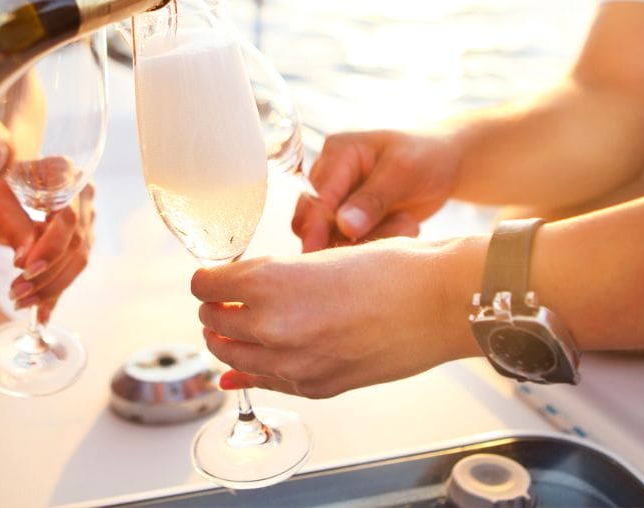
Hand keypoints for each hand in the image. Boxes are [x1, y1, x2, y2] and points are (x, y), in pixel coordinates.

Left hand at [6, 185, 95, 321]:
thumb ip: (15, 227)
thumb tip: (26, 262)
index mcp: (66, 175)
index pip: (69, 219)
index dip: (51, 248)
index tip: (24, 269)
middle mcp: (82, 196)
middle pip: (77, 243)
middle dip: (47, 274)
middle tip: (16, 293)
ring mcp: (82, 219)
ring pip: (77, 260)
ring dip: (49, 287)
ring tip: (20, 302)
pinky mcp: (74, 239)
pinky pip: (70, 268)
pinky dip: (54, 292)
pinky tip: (42, 315)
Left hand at [192, 237, 479, 397]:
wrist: (439, 302)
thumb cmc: (391, 269)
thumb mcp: (318, 257)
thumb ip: (272, 276)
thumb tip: (238, 289)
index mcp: (268, 283)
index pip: (204, 286)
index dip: (209, 279)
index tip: (217, 277)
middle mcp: (271, 326)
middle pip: (210, 323)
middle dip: (216, 310)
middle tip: (228, 300)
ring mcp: (292, 362)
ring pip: (230, 359)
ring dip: (229, 341)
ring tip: (240, 328)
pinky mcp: (314, 386)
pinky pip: (264, 382)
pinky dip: (251, 373)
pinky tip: (244, 369)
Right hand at [292, 130, 459, 250]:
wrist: (445, 164)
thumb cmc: (425, 156)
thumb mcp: (403, 172)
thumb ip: (372, 199)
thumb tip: (344, 227)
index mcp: (337, 153)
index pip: (317, 195)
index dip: (316, 225)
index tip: (317, 251)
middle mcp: (330, 177)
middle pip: (314, 220)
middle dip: (345, 237)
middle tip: (385, 238)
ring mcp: (338, 200)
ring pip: (333, 237)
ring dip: (369, 240)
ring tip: (407, 224)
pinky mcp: (350, 220)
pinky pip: (351, 243)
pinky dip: (378, 241)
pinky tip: (406, 226)